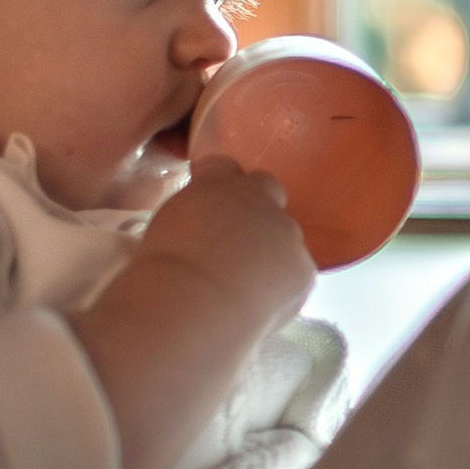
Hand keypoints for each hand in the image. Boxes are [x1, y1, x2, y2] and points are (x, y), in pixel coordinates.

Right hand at [131, 155, 313, 325]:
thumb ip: (191, 215)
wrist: (198, 303)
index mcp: (216, 182)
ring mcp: (286, 232)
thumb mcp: (166, 228)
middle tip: (235, 239)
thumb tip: (203, 226)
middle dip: (256, 205)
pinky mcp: (303, 267)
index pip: (222, 165)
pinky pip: (295, 271)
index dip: (219, 181)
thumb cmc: (166, 268)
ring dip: (270, 249)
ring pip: (284, 234)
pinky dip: (281, 284)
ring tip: (243, 282)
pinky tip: (258, 303)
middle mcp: (258, 198)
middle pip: (266, 187)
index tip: (212, 197)